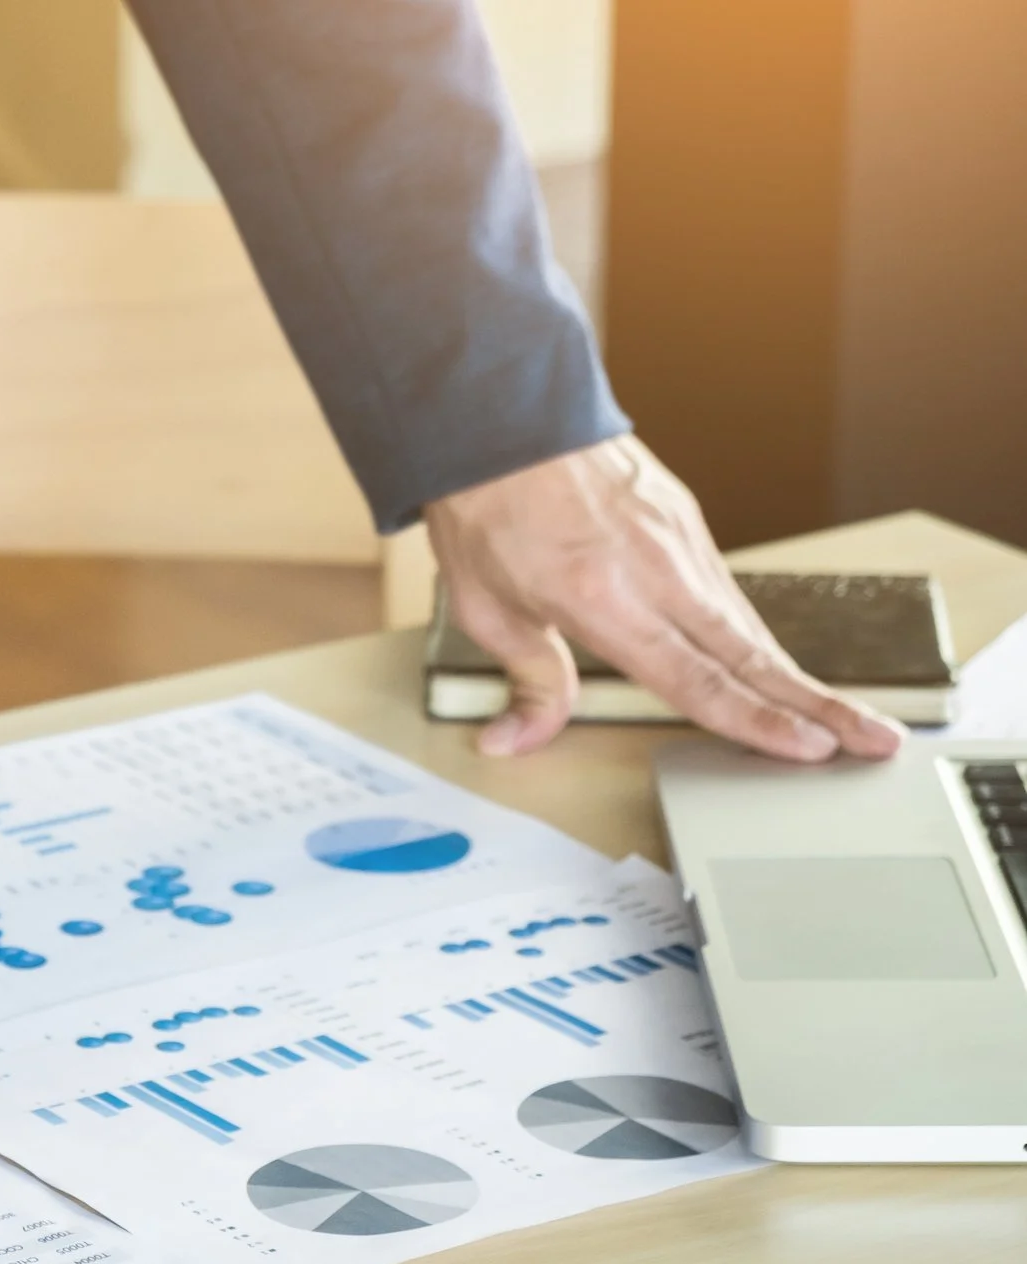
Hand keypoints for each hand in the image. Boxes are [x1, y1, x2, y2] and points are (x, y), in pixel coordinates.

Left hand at [425, 434, 904, 761]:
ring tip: (842, 716)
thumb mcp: (485, 608)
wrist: (504, 416)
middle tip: (877, 740)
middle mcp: (658, 569)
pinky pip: (727, 590)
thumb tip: (513, 741)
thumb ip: (525, 682)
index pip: (695, 678)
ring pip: (748, 623)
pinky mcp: (685, 519)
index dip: (756, 721)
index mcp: (605, 598)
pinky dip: (754, 634)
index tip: (810, 749)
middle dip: (819, 704)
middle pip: (752, 654)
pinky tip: (770, 664)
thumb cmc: (488, 508)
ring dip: (795, 674)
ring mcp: (679, 540)